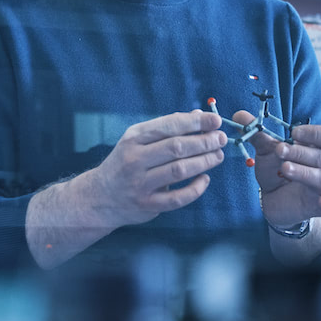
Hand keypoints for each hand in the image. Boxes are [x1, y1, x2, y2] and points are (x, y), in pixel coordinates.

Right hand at [88, 109, 227, 227]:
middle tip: (221, 139)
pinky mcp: (147, 204)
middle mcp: (135, 159)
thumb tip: (198, 115)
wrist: (99, 197)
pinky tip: (204, 179)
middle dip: (203, 142)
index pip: (169, 126)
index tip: (216, 121)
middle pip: (176, 148)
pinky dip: (195, 189)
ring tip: (218, 156)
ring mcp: (140, 183)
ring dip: (203, 162)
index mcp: (134, 138)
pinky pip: (177, 198)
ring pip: (178, 171)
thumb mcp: (138, 140)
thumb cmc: (126, 163)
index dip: (195, 123)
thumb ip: (167, 128)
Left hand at [233, 110, 320, 230]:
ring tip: (284, 168)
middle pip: (320, 157)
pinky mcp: (320, 207)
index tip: (294, 132)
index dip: (314, 133)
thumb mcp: (268, 151)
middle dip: (299, 152)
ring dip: (303, 172)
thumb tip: (239, 115)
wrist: (274, 199)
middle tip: (279, 150)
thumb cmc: (278, 170)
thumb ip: (257, 133)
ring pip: (320, 177)